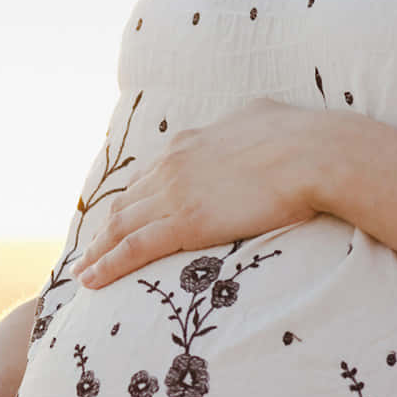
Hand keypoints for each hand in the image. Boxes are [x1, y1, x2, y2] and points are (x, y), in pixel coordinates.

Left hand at [71, 97, 322, 288]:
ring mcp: (175, 194)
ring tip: (83, 270)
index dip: (131, 200)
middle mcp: (172, 165)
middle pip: (127, 203)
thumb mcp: (261, 116)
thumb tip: (253, 118)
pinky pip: (133, 249)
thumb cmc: (302, 136)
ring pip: (121, 227)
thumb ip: (245, 123)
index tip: (119, 217)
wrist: (314, 153)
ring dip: (97, 251)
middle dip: (105, 229)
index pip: (148, 176)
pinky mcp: (185, 223)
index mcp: (189, 142)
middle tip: (89, 250)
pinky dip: (108, 265)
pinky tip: (92, 280)